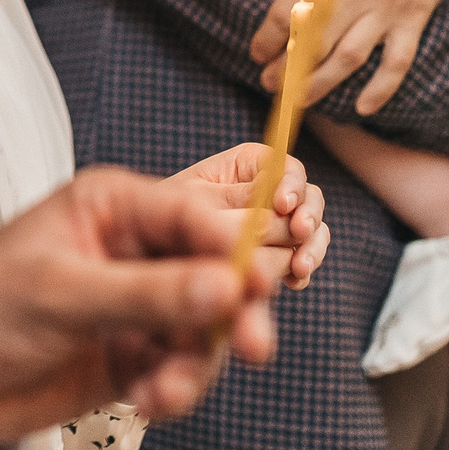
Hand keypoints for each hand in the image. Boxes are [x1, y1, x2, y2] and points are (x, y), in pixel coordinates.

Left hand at [0, 166, 278, 449]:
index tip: (261, 283)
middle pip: (217, 272)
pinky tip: (145, 405)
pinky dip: (174, 391)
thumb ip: (146, 294)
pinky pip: (183, 369)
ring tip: (160, 395)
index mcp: (113, 208)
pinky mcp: (136, 355)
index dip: (234, 246)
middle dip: (233, 312)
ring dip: (195, 365)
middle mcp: (136, 250)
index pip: (193, 215)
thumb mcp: (60, 296)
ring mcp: (139, 305)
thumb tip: (226, 286)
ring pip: (207, 329)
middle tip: (253, 346)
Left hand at [166, 142, 329, 289]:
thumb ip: (229, 206)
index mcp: (242, 168)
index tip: (282, 205)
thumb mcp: (185, 203)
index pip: (280, 166)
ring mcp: (270, 231)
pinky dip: (299, 273)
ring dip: (311, 247)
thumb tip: (274, 213)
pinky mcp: (270, 265)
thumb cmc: (153, 220)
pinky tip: (294, 283)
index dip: (289, 182)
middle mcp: (263, 196)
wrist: (138, 267)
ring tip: (300, 266)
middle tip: (300, 232)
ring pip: (308, 232)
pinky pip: (298, 264)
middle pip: (304, 198)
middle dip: (307, 215)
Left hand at [248, 0, 448, 113]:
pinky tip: (364, 107)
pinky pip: (398, 60)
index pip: (289, 10)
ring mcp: (386, 7)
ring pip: (349, 57)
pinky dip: (382, 87)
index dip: (269, 36)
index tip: (256, 53)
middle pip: (314, 41)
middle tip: (270, 85)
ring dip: (323, 83)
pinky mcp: (414, 16)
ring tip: (302, 100)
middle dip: (288, 68)